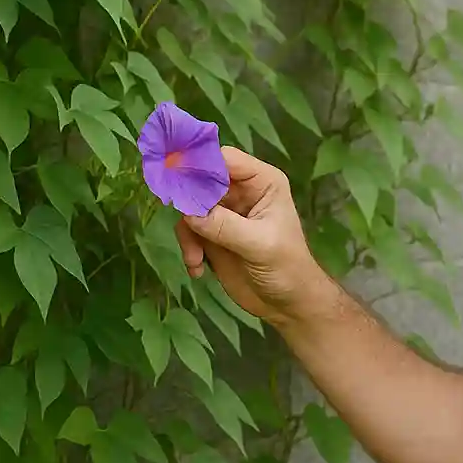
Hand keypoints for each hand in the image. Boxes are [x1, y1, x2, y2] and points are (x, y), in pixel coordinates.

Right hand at [173, 145, 333, 324]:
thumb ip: (224, 226)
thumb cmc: (287, 268)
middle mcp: (241, 191)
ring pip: (190, 207)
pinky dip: (189, 248)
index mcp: (262, 182)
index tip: (176, 178)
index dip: (200, 164)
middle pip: (201, 180)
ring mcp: (225, 213)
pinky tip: (199, 270)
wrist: (287, 303)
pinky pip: (188, 230)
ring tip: (196, 259)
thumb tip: (188, 213)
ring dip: (188, 234)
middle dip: (188, 202)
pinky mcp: (212, 234)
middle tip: (183, 224)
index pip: (225, 159)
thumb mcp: (259, 245)